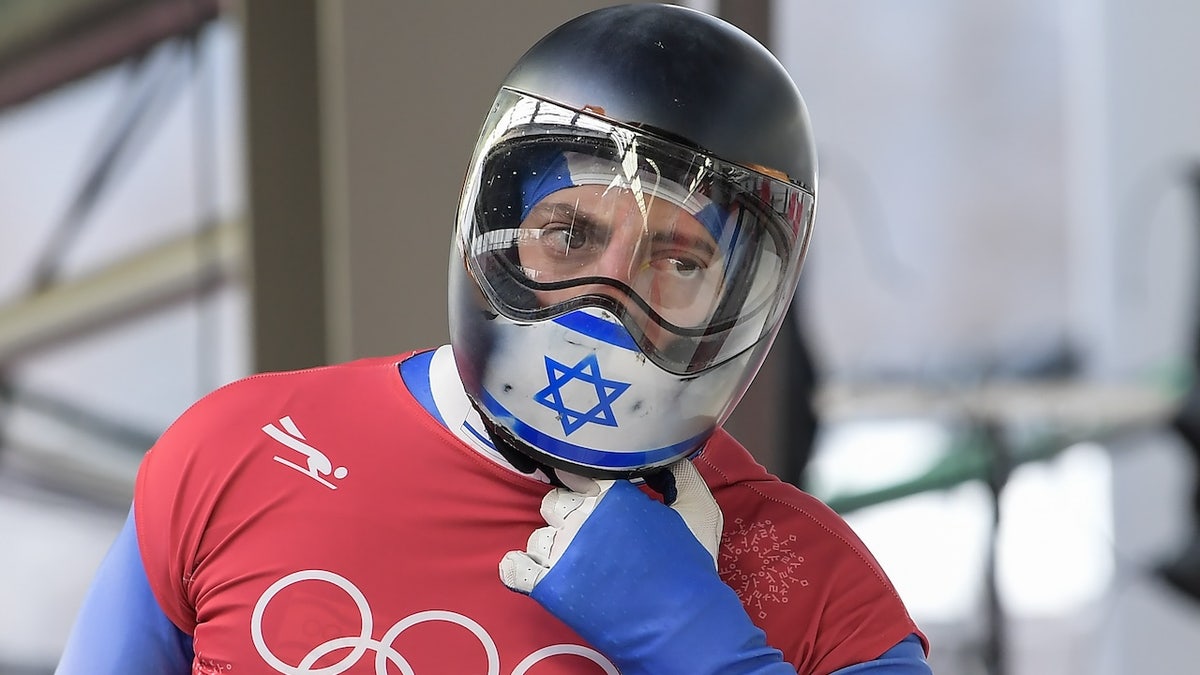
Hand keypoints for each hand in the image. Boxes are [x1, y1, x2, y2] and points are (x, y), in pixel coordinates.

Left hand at [498, 459, 792, 674]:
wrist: (680, 625)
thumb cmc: (691, 567)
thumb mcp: (699, 510)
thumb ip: (680, 476)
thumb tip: (666, 458)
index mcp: (612, 492)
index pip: (578, 471)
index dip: (585, 483)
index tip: (594, 495)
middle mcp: (579, 516)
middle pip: (554, 503)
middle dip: (571, 515)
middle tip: (594, 536)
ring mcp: (560, 551)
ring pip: (537, 536)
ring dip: (553, 546)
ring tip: (579, 563)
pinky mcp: (547, 585)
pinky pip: (513, 568)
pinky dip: (520, 569)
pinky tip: (537, 572)